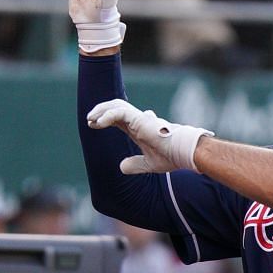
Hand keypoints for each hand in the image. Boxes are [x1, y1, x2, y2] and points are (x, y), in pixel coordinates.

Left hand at [87, 98, 207, 174]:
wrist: (183, 152)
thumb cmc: (171, 156)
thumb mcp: (149, 163)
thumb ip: (135, 164)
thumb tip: (121, 167)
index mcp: (139, 129)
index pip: (119, 119)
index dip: (106, 119)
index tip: (94, 124)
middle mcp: (139, 121)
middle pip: (116, 108)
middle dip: (101, 111)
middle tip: (89, 120)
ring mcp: (140, 118)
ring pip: (116, 105)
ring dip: (101, 110)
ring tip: (90, 119)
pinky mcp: (140, 119)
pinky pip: (119, 112)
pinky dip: (107, 115)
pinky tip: (98, 123)